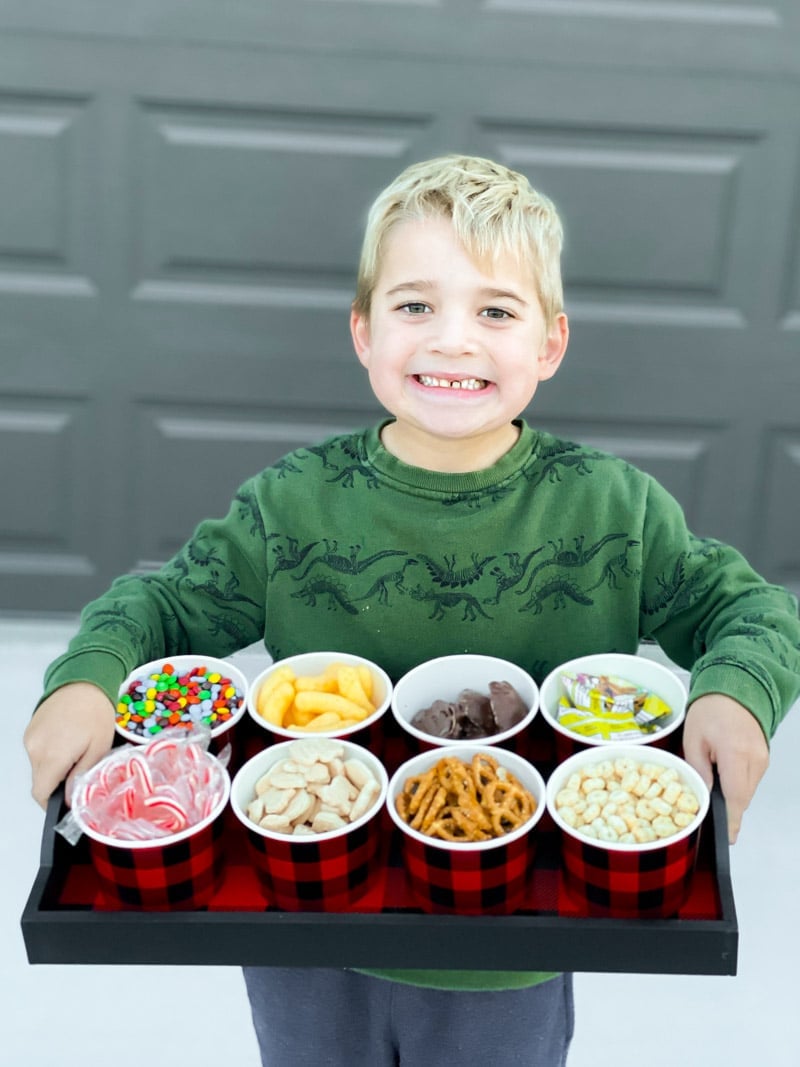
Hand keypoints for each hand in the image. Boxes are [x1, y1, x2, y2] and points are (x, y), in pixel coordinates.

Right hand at [23, 683, 115, 808]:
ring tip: (76, 752)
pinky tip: (67, 741)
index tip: (68, 803)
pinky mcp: (30, 731)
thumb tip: (70, 799)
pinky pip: (37, 752)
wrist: (84, 681)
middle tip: (78, 774)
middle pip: (40, 782)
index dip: (53, 804)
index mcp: (52, 756)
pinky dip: (50, 754)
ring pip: (38, 768)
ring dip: (54, 768)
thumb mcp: (98, 748)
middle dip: (57, 784)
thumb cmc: (96, 712)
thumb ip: (81, 776)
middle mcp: (35, 749)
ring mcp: (30, 739)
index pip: (41, 794)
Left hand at [682, 693, 768, 844]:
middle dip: (727, 808)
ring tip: (714, 784)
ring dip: (732, 794)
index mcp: (735, 754)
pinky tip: (724, 774)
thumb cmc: (709, 711)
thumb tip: (704, 796)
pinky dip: (737, 782)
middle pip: (743, 798)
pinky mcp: (765, 757)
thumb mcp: (693, 739)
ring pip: (747, 790)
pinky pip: (750, 779)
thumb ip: (699, 769)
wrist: (734, 688)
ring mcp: (763, 759)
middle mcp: (755, 759)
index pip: (736, 796)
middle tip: (710, 810)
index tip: (727, 837)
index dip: (731, 820)